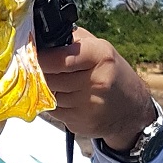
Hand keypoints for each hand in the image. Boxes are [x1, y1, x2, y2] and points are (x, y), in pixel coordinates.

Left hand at [39, 28, 157, 149]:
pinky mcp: (80, 123)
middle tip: (38, 69)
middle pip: (49, 78)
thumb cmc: (113, 74)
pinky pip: (53, 111)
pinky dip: (55, 104)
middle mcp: (96, 80)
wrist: (133, 109)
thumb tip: (41, 39)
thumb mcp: (100, 48)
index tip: (29, 56)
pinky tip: (68, 99)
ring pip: (48, 95)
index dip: (39, 58)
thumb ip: (72, 41)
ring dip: (47, 90)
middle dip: (40, 74)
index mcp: (100, 56)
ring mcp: (88, 104)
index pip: (57, 58)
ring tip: (61, 84)